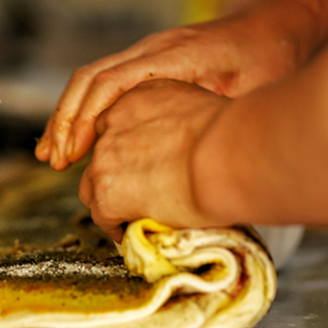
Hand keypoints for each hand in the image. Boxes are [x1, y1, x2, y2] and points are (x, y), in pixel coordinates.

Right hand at [36, 0, 322, 170]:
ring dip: (68, 117)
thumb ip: (218, 114)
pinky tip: (79, 138)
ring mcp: (147, 56)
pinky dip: (85, 111)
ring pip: (90, 81)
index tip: (73, 152)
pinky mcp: (149, 65)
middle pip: (88, 80)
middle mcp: (151, 51)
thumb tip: (195, 159)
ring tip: (51, 154)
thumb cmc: (269, 56)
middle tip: (51, 159)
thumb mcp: (252, 87)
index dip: (85, 119)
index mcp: (171, 57)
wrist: (275, 25)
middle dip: (64, 121)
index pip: (110, 83)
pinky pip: (104, 84)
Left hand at [78, 79, 230, 241]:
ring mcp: (105, 157)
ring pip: (94, 186)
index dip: (128, 150)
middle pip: (101, 154)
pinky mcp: (106, 192)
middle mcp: (114, 119)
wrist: (228, 157)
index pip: (117, 124)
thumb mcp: (203, 108)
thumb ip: (183, 121)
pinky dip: (115, 227)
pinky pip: (103, 217)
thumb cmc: (233, 137)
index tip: (142, 165)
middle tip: (136, 193)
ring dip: (110, 201)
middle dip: (115, 174)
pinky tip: (133, 233)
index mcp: (139, 94)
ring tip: (132, 216)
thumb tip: (190, 144)